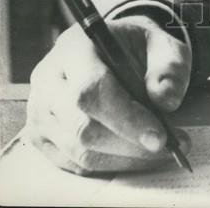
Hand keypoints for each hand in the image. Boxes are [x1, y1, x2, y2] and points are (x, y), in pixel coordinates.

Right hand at [26, 14, 191, 174]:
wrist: (113, 49)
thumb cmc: (137, 47)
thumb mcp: (162, 44)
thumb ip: (169, 66)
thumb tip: (165, 99)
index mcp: (76, 46)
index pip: (91, 88)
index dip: (125, 118)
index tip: (160, 136)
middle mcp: (49, 78)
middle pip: (81, 126)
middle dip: (129, 143)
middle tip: (168, 145)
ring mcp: (40, 110)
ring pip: (79, 150)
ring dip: (124, 158)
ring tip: (160, 151)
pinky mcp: (42, 136)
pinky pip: (75, 164)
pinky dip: (110, 165)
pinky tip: (136, 154)